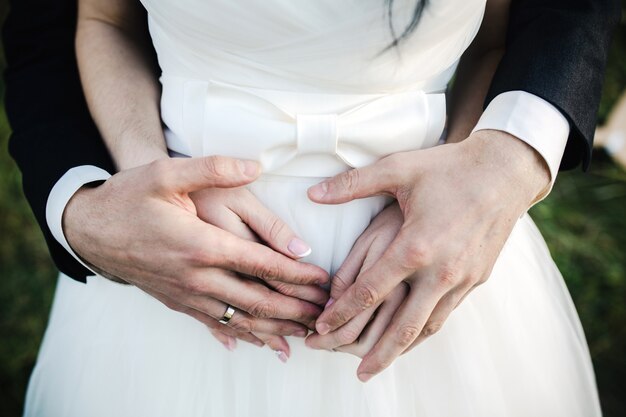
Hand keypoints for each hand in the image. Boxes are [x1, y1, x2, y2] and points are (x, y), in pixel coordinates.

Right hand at [64, 156, 328, 354]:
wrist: (89, 229)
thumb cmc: (129, 198)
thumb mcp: (166, 173)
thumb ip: (214, 169)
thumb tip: (256, 166)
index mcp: (202, 244)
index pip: (263, 264)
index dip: (298, 275)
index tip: (324, 281)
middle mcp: (198, 277)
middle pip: (258, 300)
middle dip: (296, 309)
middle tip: (326, 314)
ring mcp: (187, 295)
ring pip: (240, 320)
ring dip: (275, 329)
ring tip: (304, 334)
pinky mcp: (178, 303)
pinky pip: (216, 325)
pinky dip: (242, 336)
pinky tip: (256, 344)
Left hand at [308, 130, 549, 380]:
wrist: (505, 172)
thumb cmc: (449, 167)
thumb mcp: (398, 168)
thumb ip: (352, 185)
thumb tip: (312, 193)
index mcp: (414, 246)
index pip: (368, 291)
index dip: (341, 313)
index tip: (320, 327)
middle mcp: (439, 271)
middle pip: (401, 326)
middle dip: (375, 353)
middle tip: (354, 372)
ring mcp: (461, 279)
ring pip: (428, 327)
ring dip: (402, 349)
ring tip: (379, 364)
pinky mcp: (476, 279)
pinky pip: (447, 314)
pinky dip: (425, 331)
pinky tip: (413, 336)